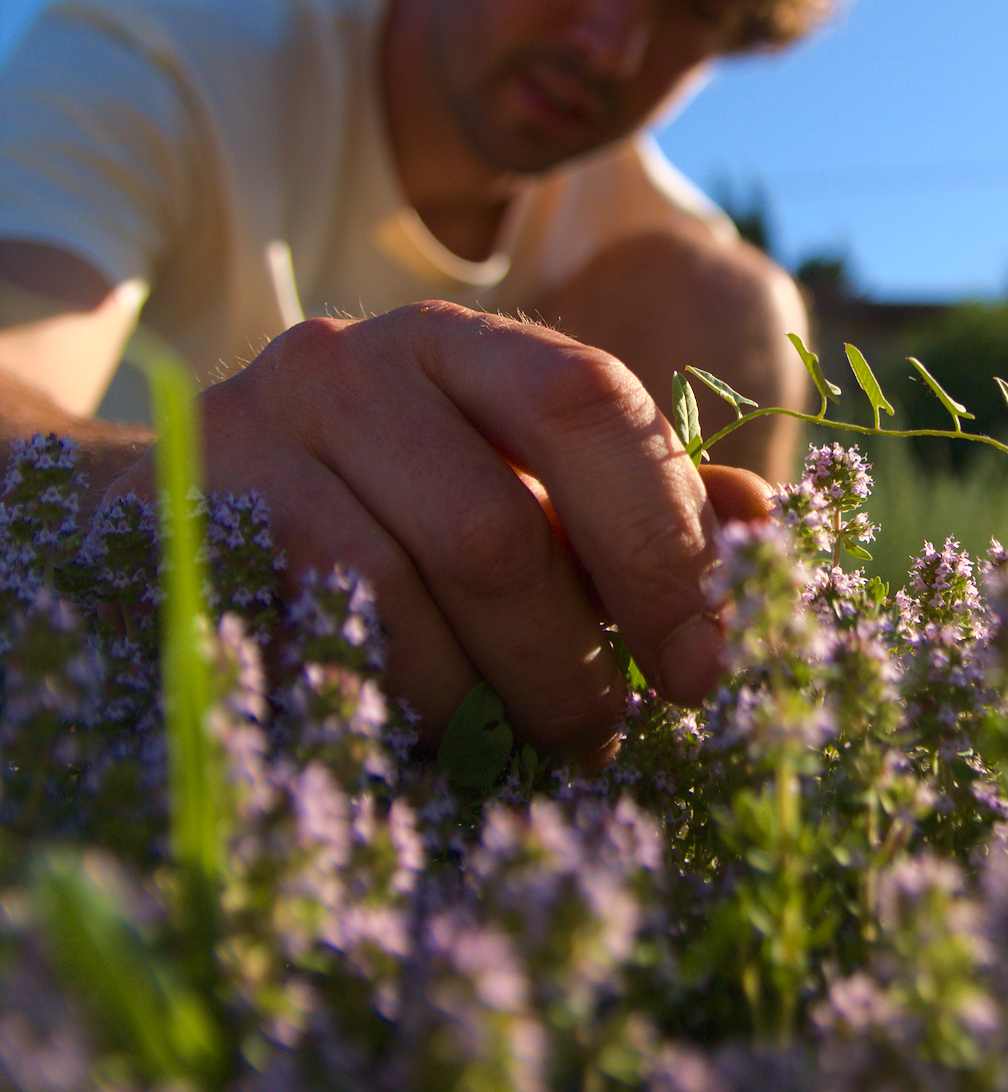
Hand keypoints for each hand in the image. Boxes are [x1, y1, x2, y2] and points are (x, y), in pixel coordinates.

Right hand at [101, 303, 771, 755]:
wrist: (159, 501)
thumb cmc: (378, 502)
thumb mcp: (511, 485)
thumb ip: (632, 501)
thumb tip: (763, 528)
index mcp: (467, 342)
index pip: (592, 407)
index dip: (663, 542)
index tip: (706, 666)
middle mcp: (361, 361)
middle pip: (502, 525)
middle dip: (577, 657)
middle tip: (613, 737)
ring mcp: (264, 433)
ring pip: (419, 594)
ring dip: (496, 700)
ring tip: (530, 748)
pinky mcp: (199, 519)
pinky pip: (331, 638)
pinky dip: (406, 704)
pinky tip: (435, 733)